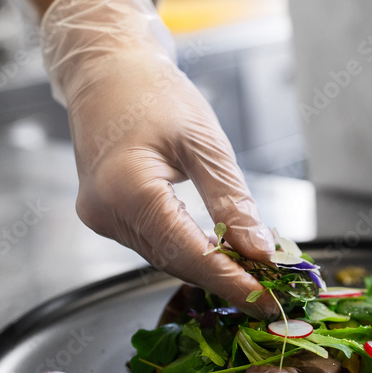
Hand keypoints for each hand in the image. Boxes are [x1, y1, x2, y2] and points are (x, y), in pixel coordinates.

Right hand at [41, 0, 276, 313]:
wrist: (106, 70)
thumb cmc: (154, 93)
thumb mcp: (204, 142)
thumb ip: (231, 200)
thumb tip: (259, 250)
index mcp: (126, 190)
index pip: (188, 253)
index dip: (230, 281)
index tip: (267, 301)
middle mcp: (106, 212)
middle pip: (175, 262)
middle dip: (224, 280)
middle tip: (269, 294)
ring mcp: (102, 217)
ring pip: (165, 258)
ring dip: (209, 269)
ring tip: (254, 276)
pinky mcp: (107, 216)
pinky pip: (155, 244)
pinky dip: (189, 252)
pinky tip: (221, 255)